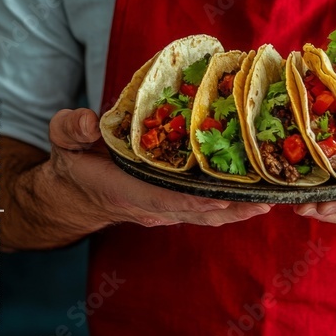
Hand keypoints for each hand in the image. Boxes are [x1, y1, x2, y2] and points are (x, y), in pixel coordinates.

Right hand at [47, 107, 270, 228]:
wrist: (74, 192)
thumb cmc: (74, 162)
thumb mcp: (64, 141)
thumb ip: (71, 129)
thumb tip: (88, 122)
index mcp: (125, 189)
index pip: (162, 198)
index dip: (192, 199)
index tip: (221, 198)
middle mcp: (150, 205)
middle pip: (196, 210)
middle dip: (230, 206)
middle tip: (265, 198)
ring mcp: (162, 208)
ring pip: (205, 213)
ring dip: (237, 209)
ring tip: (271, 198)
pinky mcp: (172, 205)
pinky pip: (204, 209)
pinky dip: (230, 206)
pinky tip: (254, 197)